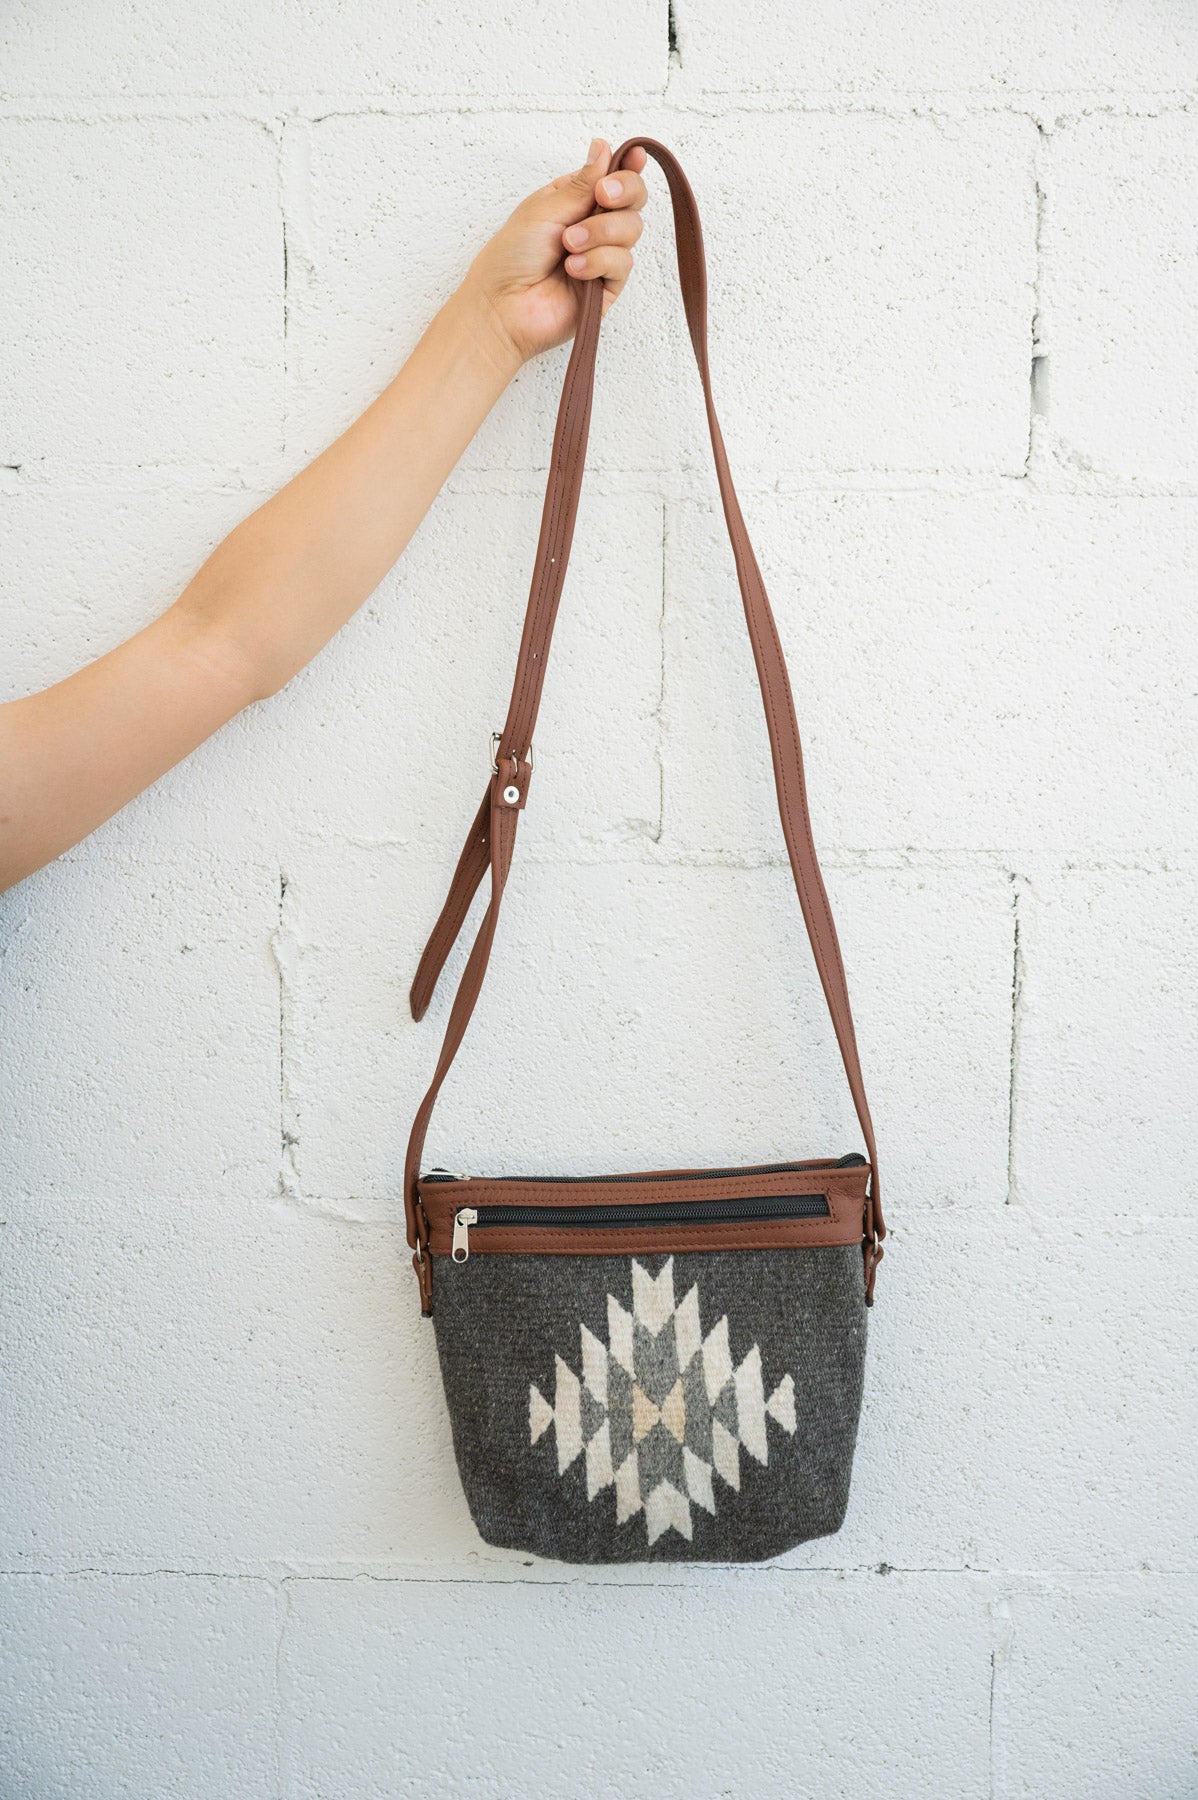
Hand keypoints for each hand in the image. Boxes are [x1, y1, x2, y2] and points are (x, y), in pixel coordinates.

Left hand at [462, 138, 649, 366]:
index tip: (634, 158)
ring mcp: (602, 257)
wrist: (502, 308)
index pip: (613, 178)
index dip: (628, 166)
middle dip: (624, 192)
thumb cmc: (511, 259)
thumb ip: (582, 183)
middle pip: (633, 200)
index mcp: (575, 201)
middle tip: (602, 196)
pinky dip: (598, 262)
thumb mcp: (545, 208)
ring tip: (568, 245)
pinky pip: (622, 263)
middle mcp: (593, 226)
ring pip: (631, 229)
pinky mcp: (607, 287)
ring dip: (600, 232)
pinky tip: (573, 269)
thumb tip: (603, 147)